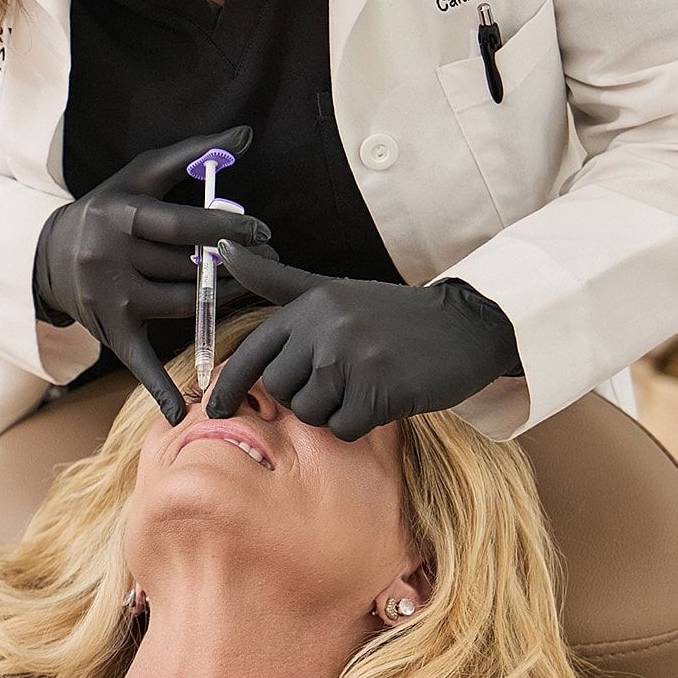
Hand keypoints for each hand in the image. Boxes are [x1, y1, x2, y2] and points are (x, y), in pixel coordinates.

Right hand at [34, 126, 270, 424]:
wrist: (49, 255)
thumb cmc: (108, 206)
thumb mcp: (139, 174)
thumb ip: (192, 153)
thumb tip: (246, 134)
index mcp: (121, 214)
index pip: (184, 225)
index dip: (228, 230)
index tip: (263, 233)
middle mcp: (111, 256)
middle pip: (187, 268)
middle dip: (234, 268)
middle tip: (269, 264)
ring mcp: (111, 298)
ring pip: (181, 306)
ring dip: (221, 303)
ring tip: (248, 292)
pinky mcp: (112, 330)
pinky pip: (140, 362)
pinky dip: (161, 389)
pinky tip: (185, 411)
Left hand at [206, 243, 520, 439]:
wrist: (463, 326)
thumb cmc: (390, 316)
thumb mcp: (331, 291)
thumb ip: (275, 279)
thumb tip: (223, 247)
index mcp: (310, 305)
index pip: (254, 351)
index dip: (228, 385)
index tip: (214, 410)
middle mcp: (326, 327)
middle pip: (280, 390)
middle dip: (303, 396)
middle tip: (339, 380)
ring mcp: (353, 358)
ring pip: (310, 413)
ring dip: (333, 410)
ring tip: (363, 384)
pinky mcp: (380, 389)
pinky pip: (343, 430)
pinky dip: (360, 424)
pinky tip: (382, 399)